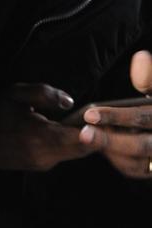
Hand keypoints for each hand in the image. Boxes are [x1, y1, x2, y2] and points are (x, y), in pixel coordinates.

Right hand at [0, 83, 95, 172]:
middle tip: (96, 116)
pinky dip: (69, 144)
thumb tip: (69, 101)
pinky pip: (63, 155)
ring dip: (81, 139)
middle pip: (85, 149)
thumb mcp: (15, 94)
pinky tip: (62, 129)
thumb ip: (44, 93)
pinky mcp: (39, 166)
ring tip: (80, 120)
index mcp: (42, 136)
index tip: (100, 114)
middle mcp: (47, 155)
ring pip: (75, 153)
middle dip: (93, 134)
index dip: (97, 128)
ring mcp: (43, 164)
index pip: (84, 138)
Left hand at [77, 50, 151, 178]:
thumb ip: (151, 77)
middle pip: (141, 145)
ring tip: (89, 136)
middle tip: (83, 133)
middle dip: (109, 140)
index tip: (90, 114)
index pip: (143, 117)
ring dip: (111, 151)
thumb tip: (140, 58)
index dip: (116, 116)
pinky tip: (103, 147)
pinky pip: (138, 169)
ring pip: (138, 161)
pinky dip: (119, 160)